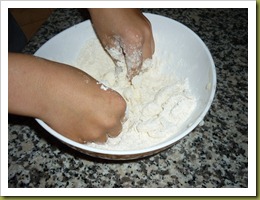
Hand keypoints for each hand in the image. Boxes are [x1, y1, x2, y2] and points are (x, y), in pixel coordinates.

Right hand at [8, 53, 125, 142]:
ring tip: (84, 120)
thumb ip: (104, 99)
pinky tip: (74, 124)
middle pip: (116, 129)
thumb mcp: (95, 86)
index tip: (104, 106)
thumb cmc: (70, 80)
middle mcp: (110, 122)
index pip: (122, 112)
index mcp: (117, 105)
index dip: (112, 110)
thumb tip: (104, 106)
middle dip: (107, 123)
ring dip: (96, 131)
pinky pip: (87, 141)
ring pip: (102, 138)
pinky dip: (83, 135)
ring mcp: (94, 134)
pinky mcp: (80, 141)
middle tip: (95, 115)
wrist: (47, 90)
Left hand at [89, 8, 154, 79]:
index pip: (136, 65)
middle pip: (147, 61)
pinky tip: (136, 53)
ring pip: (151, 52)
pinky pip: (150, 43)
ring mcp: (149, 29)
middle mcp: (146, 36)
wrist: (107, 0)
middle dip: (140, 70)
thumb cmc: (104, 17)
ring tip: (133, 65)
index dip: (132, 75)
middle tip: (132, 75)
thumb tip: (123, 68)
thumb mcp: (108, 40)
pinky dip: (145, 51)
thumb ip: (118, 57)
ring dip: (143, 61)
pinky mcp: (148, 25)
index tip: (129, 81)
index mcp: (135, 41)